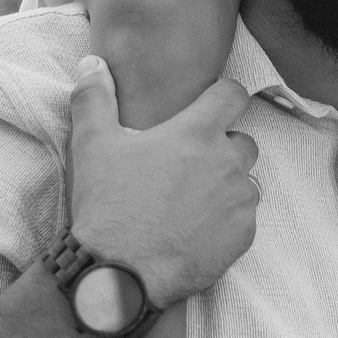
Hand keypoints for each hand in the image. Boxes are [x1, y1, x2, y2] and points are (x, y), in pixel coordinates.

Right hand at [67, 58, 258, 308]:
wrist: (119, 274)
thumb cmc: (107, 206)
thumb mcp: (92, 146)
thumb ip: (95, 98)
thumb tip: (92, 63)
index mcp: (197, 133)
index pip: (233, 95)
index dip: (224, 96)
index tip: (212, 105)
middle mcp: (227, 162)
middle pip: (243, 143)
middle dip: (223, 150)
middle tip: (189, 168)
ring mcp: (239, 201)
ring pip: (245, 184)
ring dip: (226, 188)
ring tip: (189, 204)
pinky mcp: (243, 236)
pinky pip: (244, 220)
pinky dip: (226, 223)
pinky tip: (195, 232)